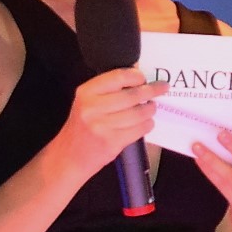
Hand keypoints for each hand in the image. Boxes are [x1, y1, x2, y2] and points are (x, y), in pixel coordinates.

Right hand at [49, 66, 167, 177]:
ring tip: (152, 108)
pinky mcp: (112, 143)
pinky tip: (147, 122)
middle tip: (162, 88)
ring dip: (150, 109)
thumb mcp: (87, 102)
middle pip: (132, 95)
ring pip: (138, 113)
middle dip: (151, 91)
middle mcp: (92, 108)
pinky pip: (138, 130)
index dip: (136, 76)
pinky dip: (147, 125)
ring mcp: (102, 127)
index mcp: (86, 93)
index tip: (144, 78)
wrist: (70, 156)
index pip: (118, 77)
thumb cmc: (82, 126)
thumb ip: (108, 89)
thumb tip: (137, 74)